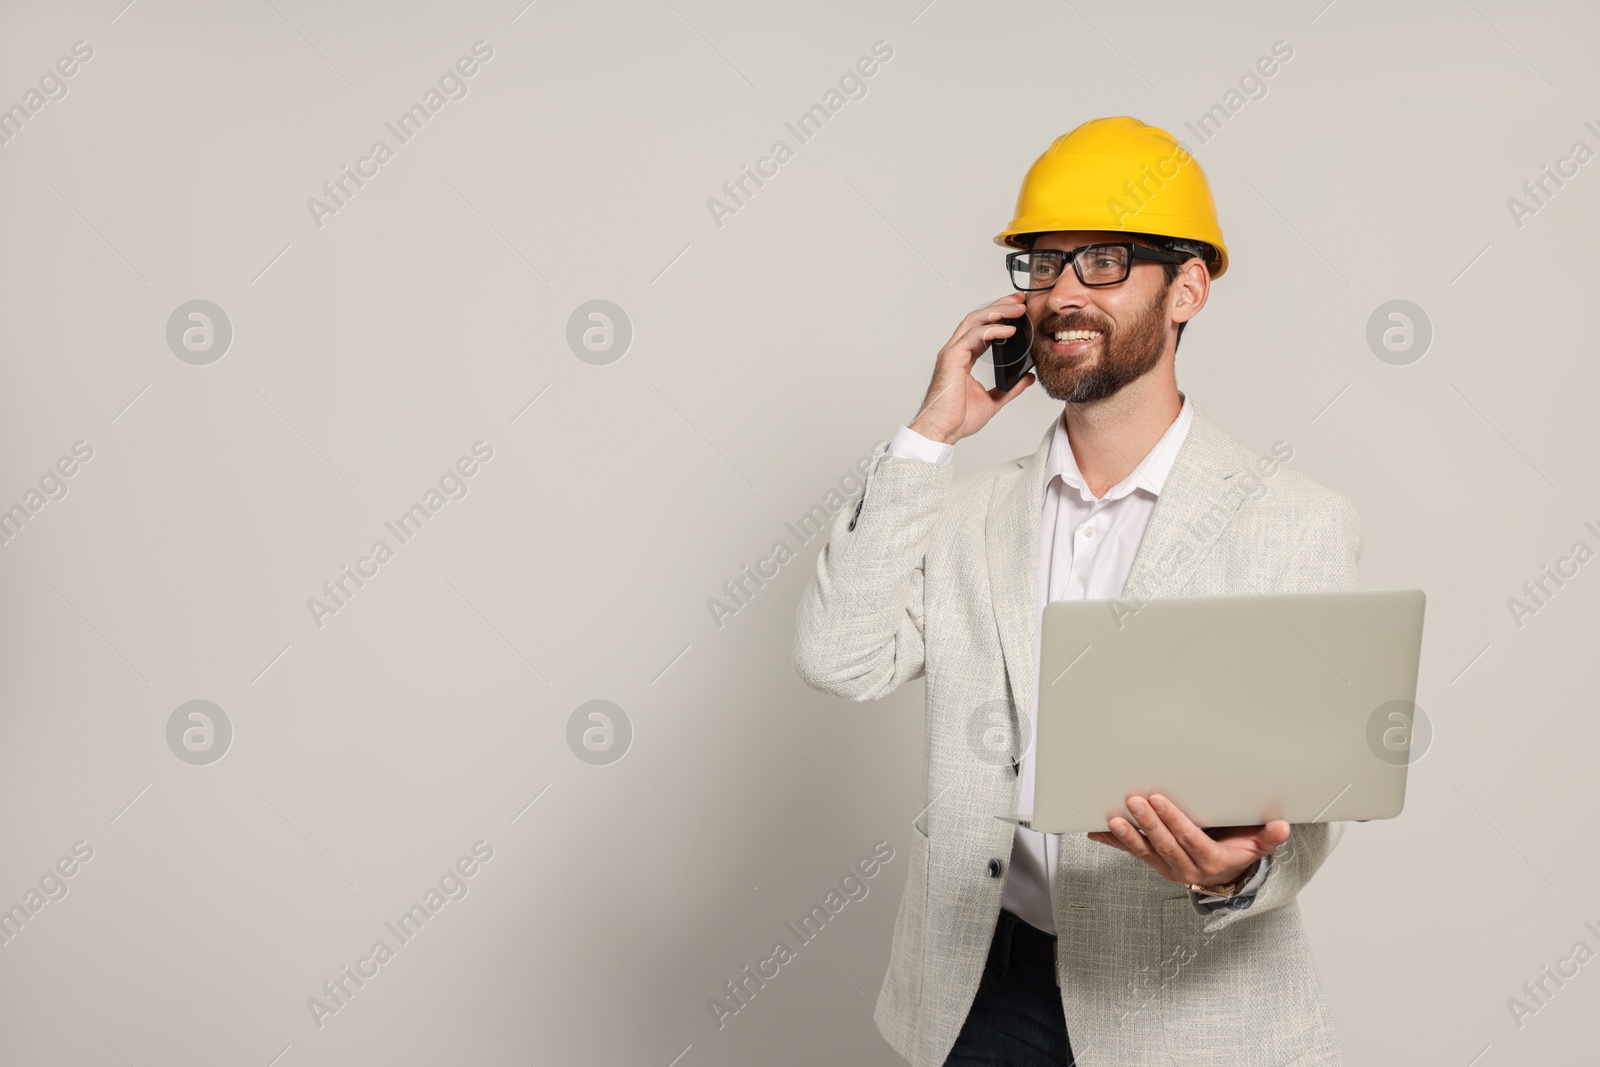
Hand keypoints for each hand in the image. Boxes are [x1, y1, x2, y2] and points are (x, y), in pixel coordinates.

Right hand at [908, 293, 1033, 445]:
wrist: (943, 431)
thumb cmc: (957, 418)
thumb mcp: (993, 400)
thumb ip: (1010, 388)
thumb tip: (1027, 377)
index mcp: (964, 359)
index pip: (982, 329)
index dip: (1000, 317)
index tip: (1019, 311)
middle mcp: (956, 351)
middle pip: (978, 318)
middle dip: (1000, 306)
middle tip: (1020, 301)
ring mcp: (952, 353)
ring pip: (974, 320)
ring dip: (997, 311)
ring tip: (1017, 309)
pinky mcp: (951, 358)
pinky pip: (973, 336)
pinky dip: (991, 330)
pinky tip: (1007, 330)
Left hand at [1087, 793, 1289, 889]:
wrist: (1225, 879)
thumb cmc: (1238, 854)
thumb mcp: (1257, 847)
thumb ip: (1268, 837)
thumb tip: (1281, 826)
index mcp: (1211, 860)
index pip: (1190, 839)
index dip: (1175, 821)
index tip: (1160, 801)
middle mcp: (1187, 867)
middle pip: (1165, 844)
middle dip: (1149, 822)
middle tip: (1134, 801)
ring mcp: (1168, 867)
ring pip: (1146, 851)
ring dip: (1128, 834)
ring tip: (1114, 818)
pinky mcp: (1155, 864)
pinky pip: (1133, 853)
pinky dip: (1115, 842)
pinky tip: (1096, 831)